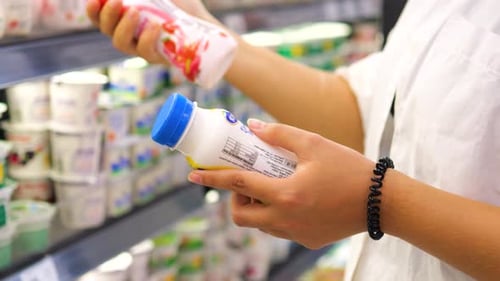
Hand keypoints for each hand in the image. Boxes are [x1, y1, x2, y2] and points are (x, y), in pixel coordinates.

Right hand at [86, 0, 212, 63]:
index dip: (92, 9)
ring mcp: (142, 48)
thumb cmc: (184, 6)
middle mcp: (130, 35)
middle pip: (106, 30)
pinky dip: (146, 37)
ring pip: (121, 44)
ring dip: (123, 27)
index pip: (98, 17)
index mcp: (124, 19)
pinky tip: (155, 25)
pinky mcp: (158, 58)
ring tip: (134, 11)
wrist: (207, 25)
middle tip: (117, 0)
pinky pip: (145, 52)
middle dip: (107, 14)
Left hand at [188, 119, 374, 248]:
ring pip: (260, 224)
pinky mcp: (308, 242)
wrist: (383, 202)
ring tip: (274, 185)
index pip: (238, 184)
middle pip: (241, 216)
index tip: (192, 175)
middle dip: (235, 199)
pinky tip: (296, 198)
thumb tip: (252, 127)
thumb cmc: (350, 169)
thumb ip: (279, 135)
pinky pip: (281, 230)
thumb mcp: (314, 144)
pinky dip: (277, 215)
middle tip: (249, 180)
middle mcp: (287, 220)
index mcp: (286, 194)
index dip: (212, 179)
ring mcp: (297, 235)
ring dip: (257, 207)